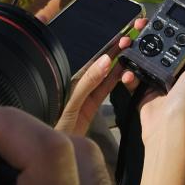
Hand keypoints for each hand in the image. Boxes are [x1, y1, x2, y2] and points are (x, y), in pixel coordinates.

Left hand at [54, 19, 144, 137]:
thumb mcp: (73, 104)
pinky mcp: (91, 106)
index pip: (93, 59)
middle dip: (114, 51)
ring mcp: (85, 95)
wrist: (54, 149)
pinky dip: (114, 80)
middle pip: (100, 64)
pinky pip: (104, 89)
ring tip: (129, 51)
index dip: (107, 47)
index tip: (121, 36)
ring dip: (117, 64)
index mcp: (72, 80)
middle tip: (130, 39)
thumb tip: (105, 61)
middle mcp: (79, 84)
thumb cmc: (56, 127)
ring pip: (105, 75)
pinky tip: (123, 72)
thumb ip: (88, 82)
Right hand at [136, 37, 184, 143]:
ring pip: (141, 60)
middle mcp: (172, 73)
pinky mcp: (141, 92)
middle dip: (146, 37)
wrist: (167, 125)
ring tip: (126, 45)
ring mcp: (155, 82)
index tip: (156, 18)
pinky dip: (127, 73)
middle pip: (157, 48)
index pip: (177, 42)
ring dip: (133, 51)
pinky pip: (132, 78)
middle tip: (136, 28)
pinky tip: (127, 72)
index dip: (168, 28)